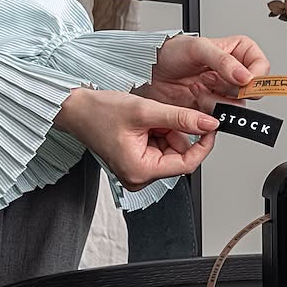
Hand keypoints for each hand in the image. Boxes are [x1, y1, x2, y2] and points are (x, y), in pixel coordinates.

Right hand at [54, 88, 217, 190]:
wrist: (75, 109)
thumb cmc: (99, 112)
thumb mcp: (145, 111)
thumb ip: (180, 118)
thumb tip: (208, 124)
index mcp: (140, 171)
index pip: (186, 164)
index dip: (202, 144)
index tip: (210, 127)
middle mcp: (138, 177)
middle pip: (178, 156)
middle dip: (175, 132)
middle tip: (160, 116)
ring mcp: (137, 171)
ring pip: (170, 150)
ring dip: (166, 130)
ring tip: (146, 119)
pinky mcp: (135, 162)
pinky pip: (159, 148)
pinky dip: (158, 132)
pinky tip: (143, 123)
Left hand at [136, 34, 270, 112]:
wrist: (147, 71)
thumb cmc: (170, 52)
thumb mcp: (198, 48)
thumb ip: (224, 62)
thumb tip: (246, 77)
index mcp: (236, 52)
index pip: (261, 65)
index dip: (256, 76)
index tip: (245, 81)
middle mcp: (231, 73)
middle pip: (250, 90)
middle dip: (231, 90)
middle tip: (213, 83)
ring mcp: (220, 91)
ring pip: (235, 106)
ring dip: (216, 101)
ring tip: (198, 89)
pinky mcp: (209, 107)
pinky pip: (219, 116)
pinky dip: (207, 112)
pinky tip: (195, 99)